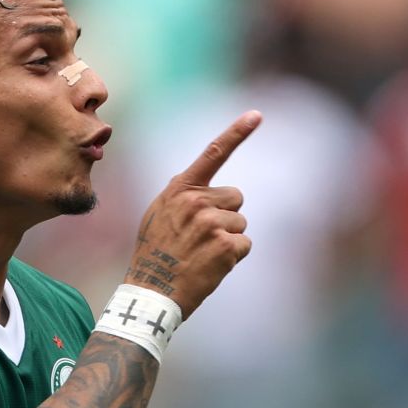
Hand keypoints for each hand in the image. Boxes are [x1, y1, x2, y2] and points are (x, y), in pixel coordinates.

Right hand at [126, 112, 260, 318]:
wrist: (151, 292)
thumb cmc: (154, 256)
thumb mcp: (158, 216)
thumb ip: (181, 198)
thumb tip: (205, 191)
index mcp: (179, 190)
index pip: (213, 154)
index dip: (237, 133)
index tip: (257, 115)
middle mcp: (196, 200)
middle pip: (236, 197)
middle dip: (227, 216)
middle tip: (201, 239)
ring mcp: (212, 222)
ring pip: (240, 223)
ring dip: (228, 240)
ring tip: (202, 255)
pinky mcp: (226, 244)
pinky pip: (245, 245)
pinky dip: (233, 258)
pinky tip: (211, 266)